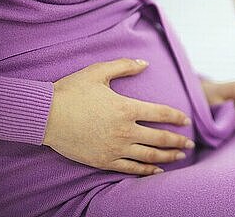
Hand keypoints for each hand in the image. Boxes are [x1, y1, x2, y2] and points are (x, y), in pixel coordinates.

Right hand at [43, 58, 193, 175]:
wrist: (45, 116)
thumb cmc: (71, 91)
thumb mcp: (98, 72)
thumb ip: (124, 66)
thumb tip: (145, 63)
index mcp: (126, 108)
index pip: (161, 113)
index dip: (176, 117)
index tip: (186, 120)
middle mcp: (125, 130)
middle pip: (160, 138)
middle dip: (178, 141)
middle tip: (190, 144)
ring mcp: (114, 148)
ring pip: (149, 155)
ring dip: (167, 157)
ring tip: (179, 157)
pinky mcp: (103, 160)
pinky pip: (130, 168)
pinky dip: (146, 170)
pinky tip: (156, 171)